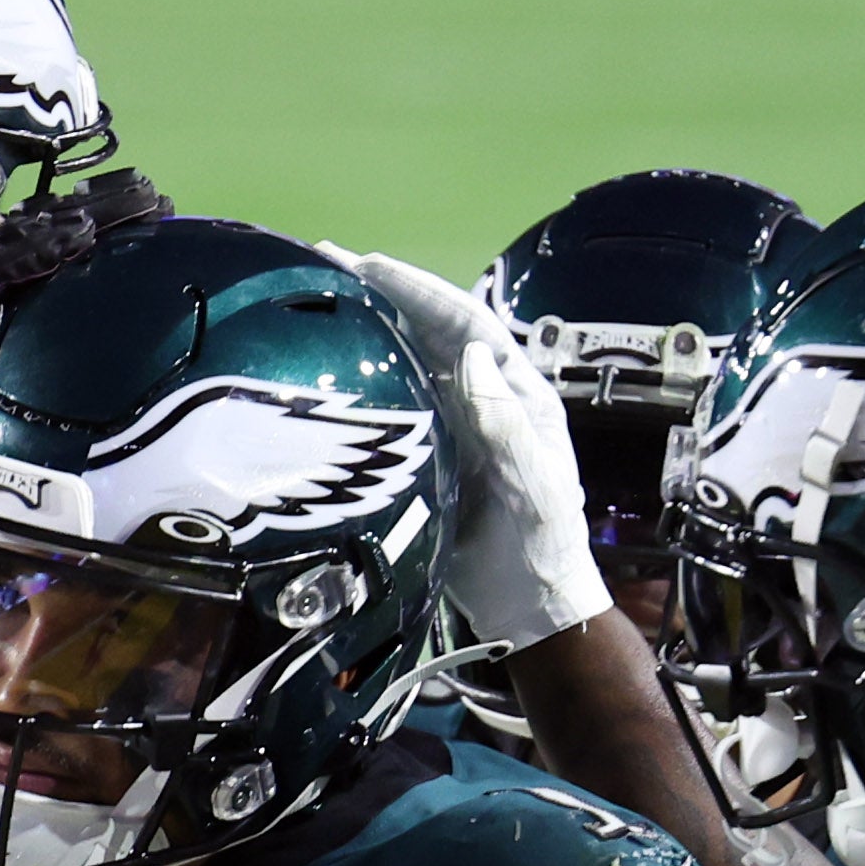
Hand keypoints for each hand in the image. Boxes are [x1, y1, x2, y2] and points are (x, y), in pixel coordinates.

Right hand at [320, 246, 610, 650]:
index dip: (419, 291)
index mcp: (517, 393)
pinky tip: (327, 366)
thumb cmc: (543, 545)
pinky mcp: (428, 453)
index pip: (466, 324)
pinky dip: (362, 377)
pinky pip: (392, 403)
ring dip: (369, 326)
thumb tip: (474, 353)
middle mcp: (483, 397)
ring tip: (320, 296)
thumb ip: (506, 424)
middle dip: (384, 292)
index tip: (371, 266)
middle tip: (328, 261)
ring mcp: (453, 423)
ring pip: (409, 360)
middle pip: (431, 330)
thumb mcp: (533, 485)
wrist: (528, 603)